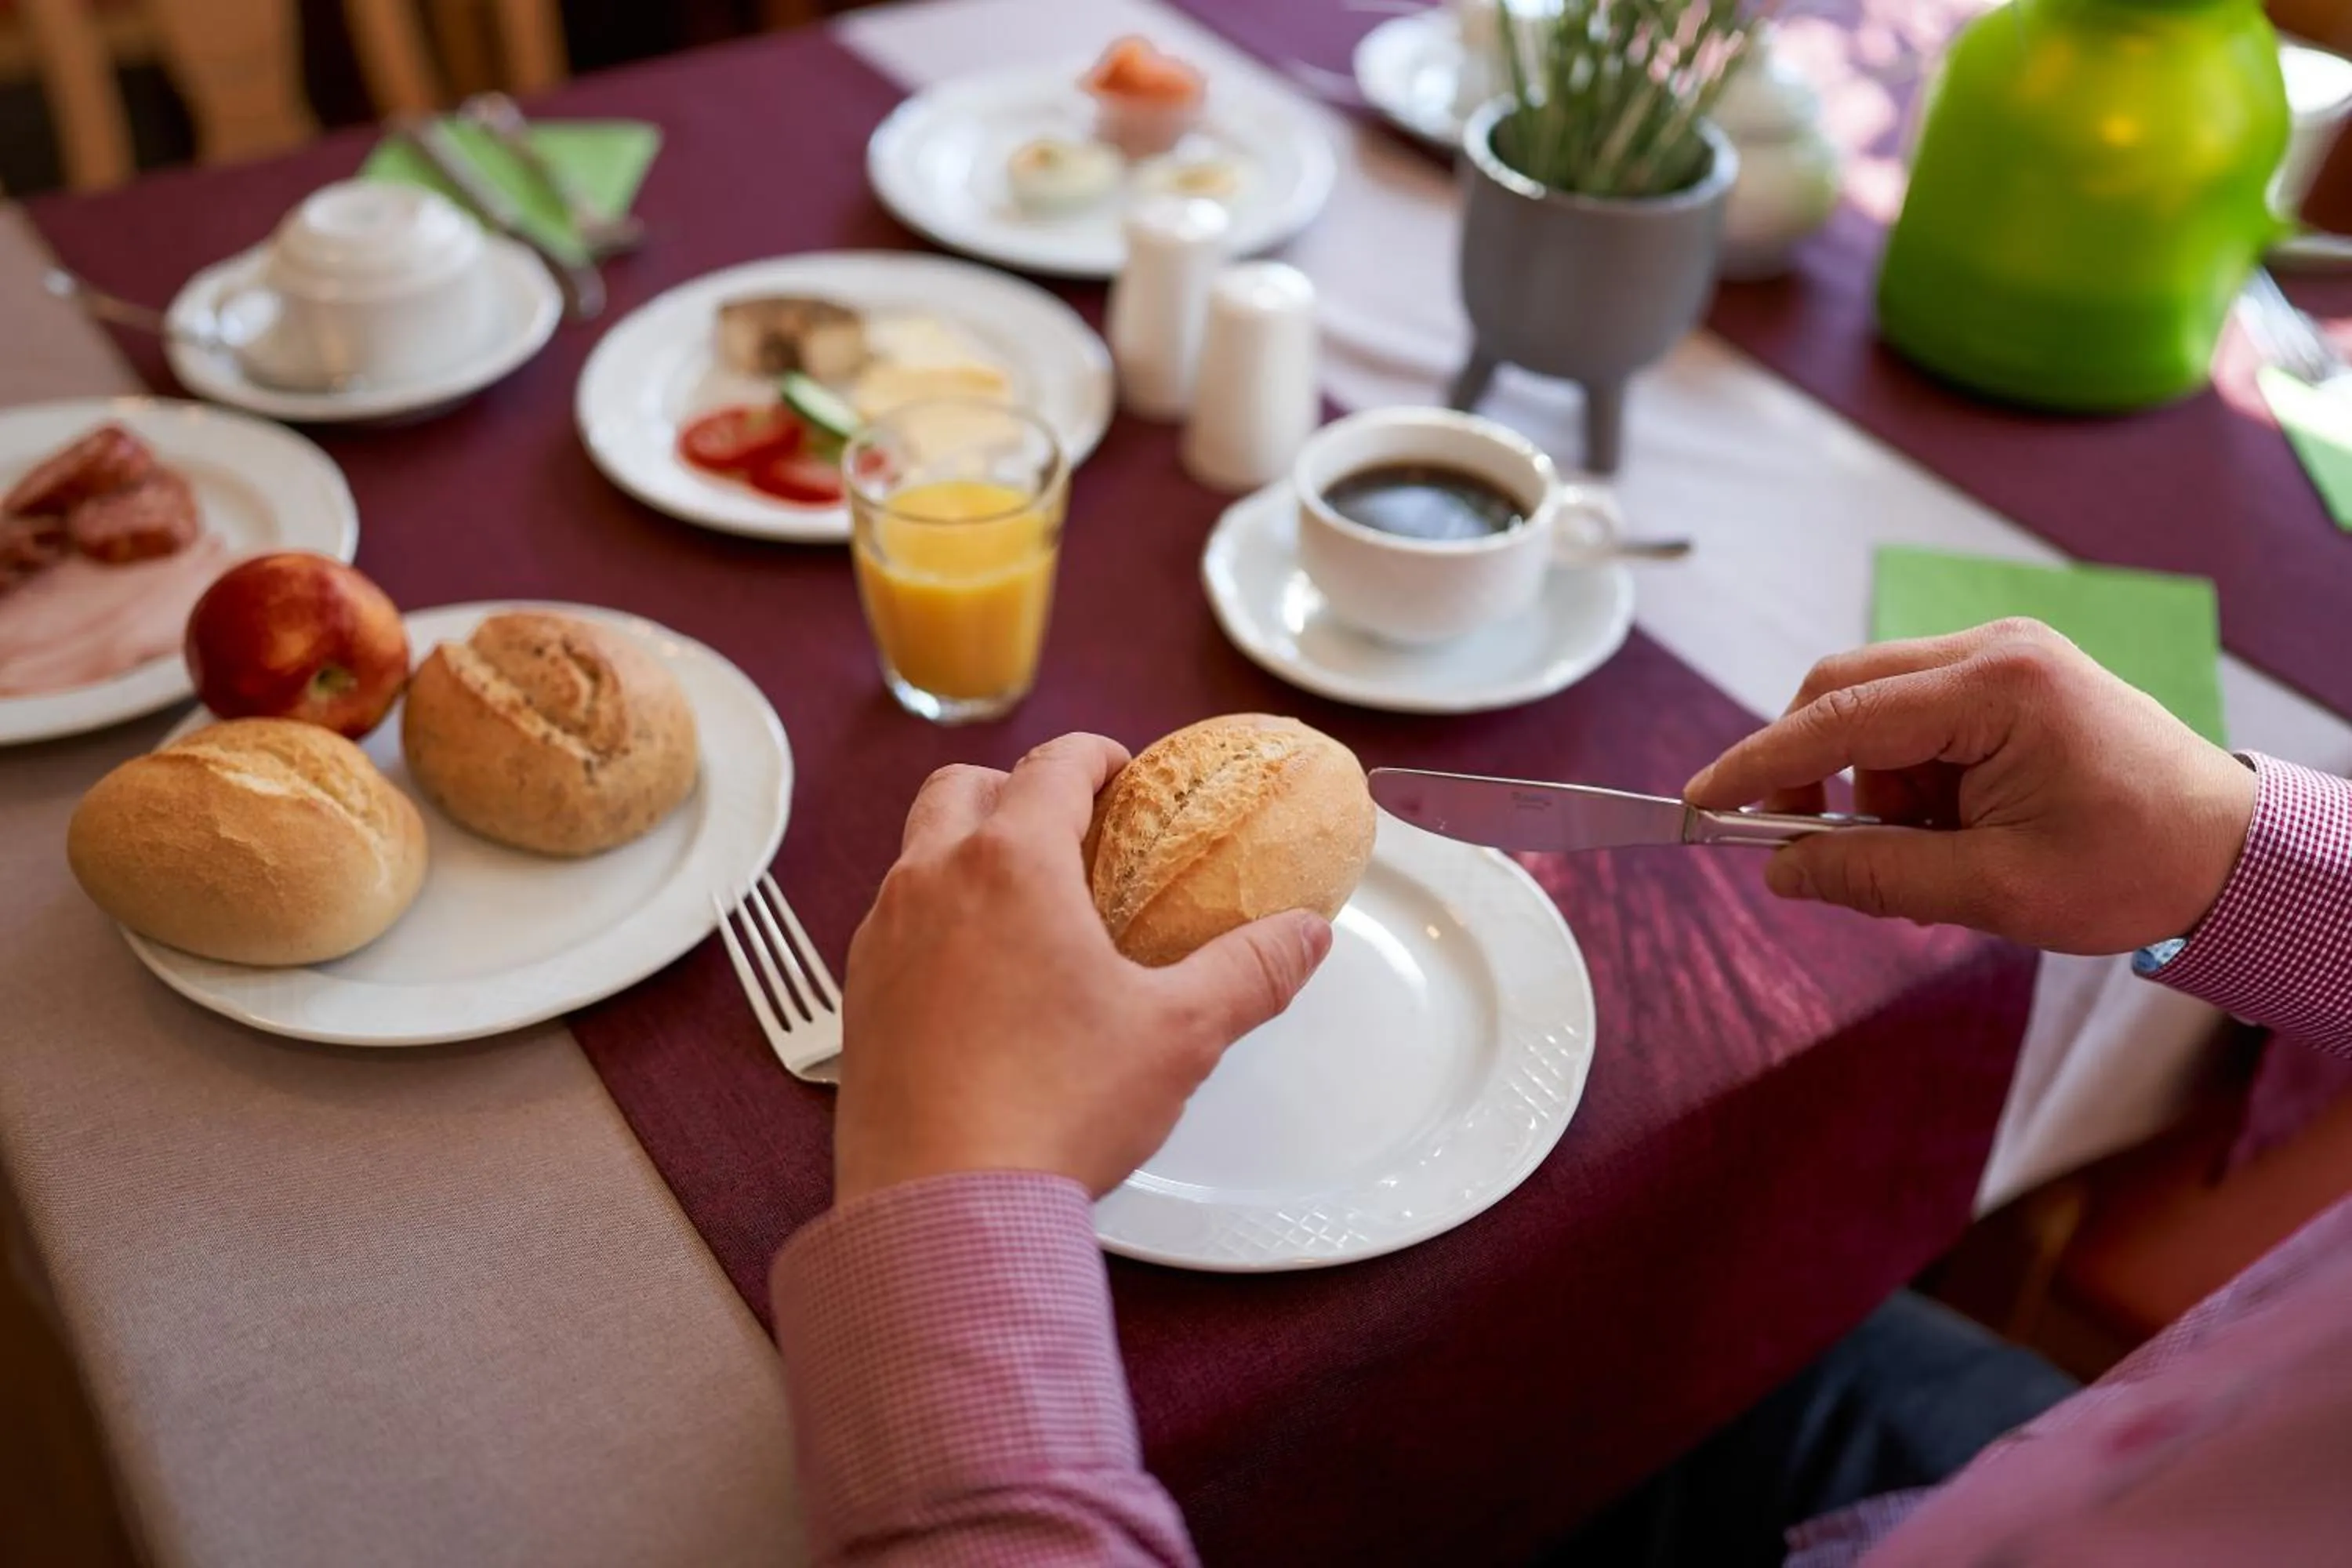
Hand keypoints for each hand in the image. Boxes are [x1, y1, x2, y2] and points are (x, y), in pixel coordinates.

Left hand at [834, 734, 1333, 1202]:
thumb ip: (1251, 971)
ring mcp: (880, 939)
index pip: (1053, 765)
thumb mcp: (1180, 1034)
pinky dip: (936, 921)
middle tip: (1073, 835)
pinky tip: (982, 981)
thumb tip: (1308, 934)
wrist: (943, 1207)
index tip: (1126, 779)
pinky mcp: (857, 999)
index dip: (1097, 758)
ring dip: (969, 854)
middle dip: (1017, 791)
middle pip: (964, 788)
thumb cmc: (1059, 1109)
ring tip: (1030, 910)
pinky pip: (894, 925)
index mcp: (1011, 864)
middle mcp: (931, 881)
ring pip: (918, 854)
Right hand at [1682, 619, 2257, 954]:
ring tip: (1920, 858)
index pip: (1840, 715)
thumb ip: (1874, 874)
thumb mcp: (1995, 889)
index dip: (1760, 762)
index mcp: (1998, 688)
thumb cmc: (2136, 866)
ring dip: (1869, 790)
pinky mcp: (2008, 682)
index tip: (1701, 802)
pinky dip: (1905, 782)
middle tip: (1798, 850)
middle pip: (1844, 693)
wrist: (2234, 853)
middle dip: (1807, 774)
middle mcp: (1994, 652)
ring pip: (1875, 712)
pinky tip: (1945, 833)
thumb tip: (1782, 872)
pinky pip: (1916, 723)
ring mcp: (2003, 660)